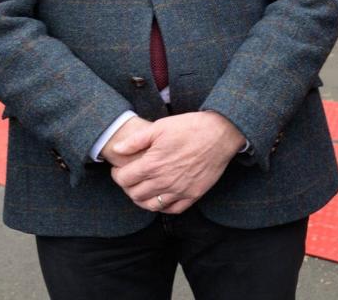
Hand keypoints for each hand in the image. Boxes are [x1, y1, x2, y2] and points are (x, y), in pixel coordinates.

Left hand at [109, 111, 245, 214]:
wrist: (220, 133)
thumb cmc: (190, 127)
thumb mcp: (160, 127)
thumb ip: (135, 141)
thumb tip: (117, 149)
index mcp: (152, 164)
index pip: (124, 180)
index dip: (117, 175)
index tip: (119, 169)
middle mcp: (164, 181)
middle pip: (135, 195)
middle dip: (128, 188)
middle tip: (130, 179)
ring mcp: (179, 190)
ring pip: (151, 206)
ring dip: (142, 200)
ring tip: (143, 189)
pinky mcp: (193, 194)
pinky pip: (172, 209)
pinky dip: (163, 207)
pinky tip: (161, 197)